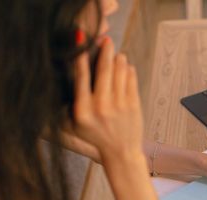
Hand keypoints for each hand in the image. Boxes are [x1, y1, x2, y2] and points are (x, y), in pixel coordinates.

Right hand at [72, 37, 143, 159]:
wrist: (120, 152)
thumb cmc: (95, 136)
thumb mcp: (75, 123)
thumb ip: (73, 99)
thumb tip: (75, 67)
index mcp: (81, 111)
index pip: (81, 77)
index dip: (81, 57)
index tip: (81, 42)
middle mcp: (100, 107)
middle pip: (104, 69)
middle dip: (105, 51)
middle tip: (105, 40)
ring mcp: (119, 106)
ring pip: (120, 71)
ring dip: (118, 59)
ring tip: (116, 55)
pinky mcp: (134, 105)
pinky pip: (131, 79)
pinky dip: (128, 70)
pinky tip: (125, 67)